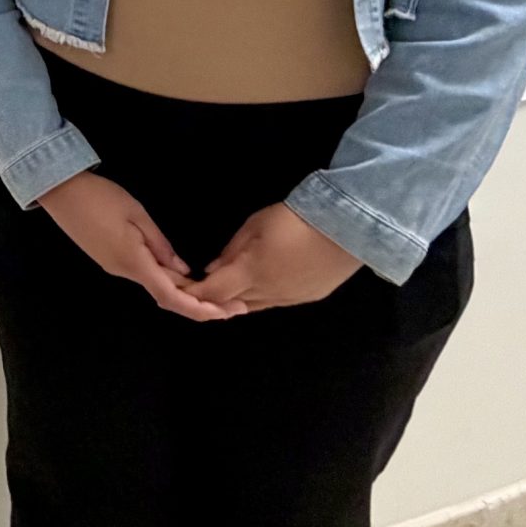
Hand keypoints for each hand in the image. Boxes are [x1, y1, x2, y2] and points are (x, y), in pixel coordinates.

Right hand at [36, 171, 246, 321]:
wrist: (59, 190)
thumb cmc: (99, 197)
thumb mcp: (138, 214)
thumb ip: (161, 245)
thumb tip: (183, 270)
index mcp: (134, 262)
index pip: (172, 297)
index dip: (200, 309)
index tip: (225, 313)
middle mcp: (124, 272)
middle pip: (166, 295)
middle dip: (198, 302)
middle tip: (232, 303)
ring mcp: (114, 266)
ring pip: (155, 285)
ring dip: (183, 291)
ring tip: (213, 289)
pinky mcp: (108, 258)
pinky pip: (143, 274)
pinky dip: (166, 279)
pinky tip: (181, 274)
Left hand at [182, 203, 363, 312]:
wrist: (345, 228)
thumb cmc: (294, 220)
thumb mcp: (254, 226)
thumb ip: (230, 251)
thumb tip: (212, 270)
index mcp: (251, 273)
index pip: (212, 293)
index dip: (193, 294)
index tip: (180, 290)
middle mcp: (268, 293)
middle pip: (231, 304)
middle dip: (213, 298)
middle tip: (201, 287)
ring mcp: (290, 299)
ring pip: (253, 306)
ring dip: (236, 299)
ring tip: (227, 286)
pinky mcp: (308, 299)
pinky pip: (275, 303)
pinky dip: (260, 297)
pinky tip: (258, 285)